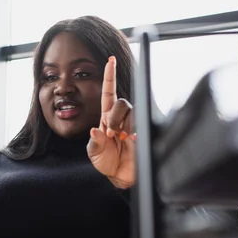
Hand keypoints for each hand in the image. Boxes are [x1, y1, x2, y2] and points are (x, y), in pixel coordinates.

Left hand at [87, 56, 135, 188]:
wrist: (121, 176)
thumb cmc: (107, 163)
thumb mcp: (94, 154)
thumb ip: (94, 143)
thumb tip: (95, 130)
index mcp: (106, 119)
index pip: (108, 93)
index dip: (109, 77)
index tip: (110, 60)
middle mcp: (120, 118)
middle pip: (122, 102)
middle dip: (115, 116)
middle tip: (112, 133)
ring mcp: (133, 124)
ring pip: (132, 111)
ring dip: (124, 125)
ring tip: (122, 139)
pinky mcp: (143, 131)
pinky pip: (142, 123)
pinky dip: (135, 132)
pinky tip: (132, 141)